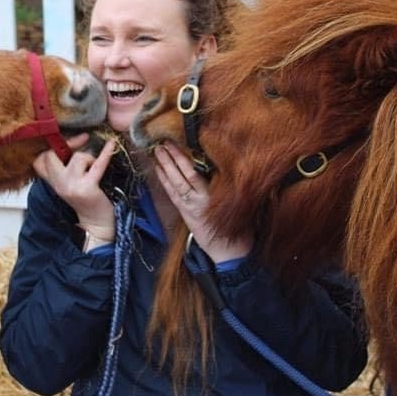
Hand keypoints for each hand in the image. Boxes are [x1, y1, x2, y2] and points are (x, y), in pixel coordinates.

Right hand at [33, 134, 116, 242]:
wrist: (97, 223)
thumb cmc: (86, 200)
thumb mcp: (68, 183)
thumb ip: (64, 167)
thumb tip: (76, 139)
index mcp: (52, 182)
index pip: (38, 161)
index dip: (50, 147)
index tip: (65, 141)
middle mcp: (59, 184)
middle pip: (51, 155)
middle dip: (68, 144)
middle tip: (82, 140)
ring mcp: (71, 186)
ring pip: (77, 157)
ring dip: (89, 158)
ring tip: (94, 167)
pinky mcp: (87, 188)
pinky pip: (97, 164)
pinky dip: (105, 153)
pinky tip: (111, 144)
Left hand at [153, 143, 252, 262]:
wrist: (229, 253)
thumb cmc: (239, 227)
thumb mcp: (238, 203)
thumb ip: (228, 185)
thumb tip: (224, 162)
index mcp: (212, 197)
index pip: (195, 174)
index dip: (184, 158)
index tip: (179, 142)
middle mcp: (198, 201)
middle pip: (182, 176)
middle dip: (172, 159)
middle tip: (163, 142)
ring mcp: (189, 207)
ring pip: (174, 184)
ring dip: (165, 167)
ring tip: (157, 151)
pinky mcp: (185, 213)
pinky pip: (172, 194)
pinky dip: (164, 181)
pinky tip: (158, 170)